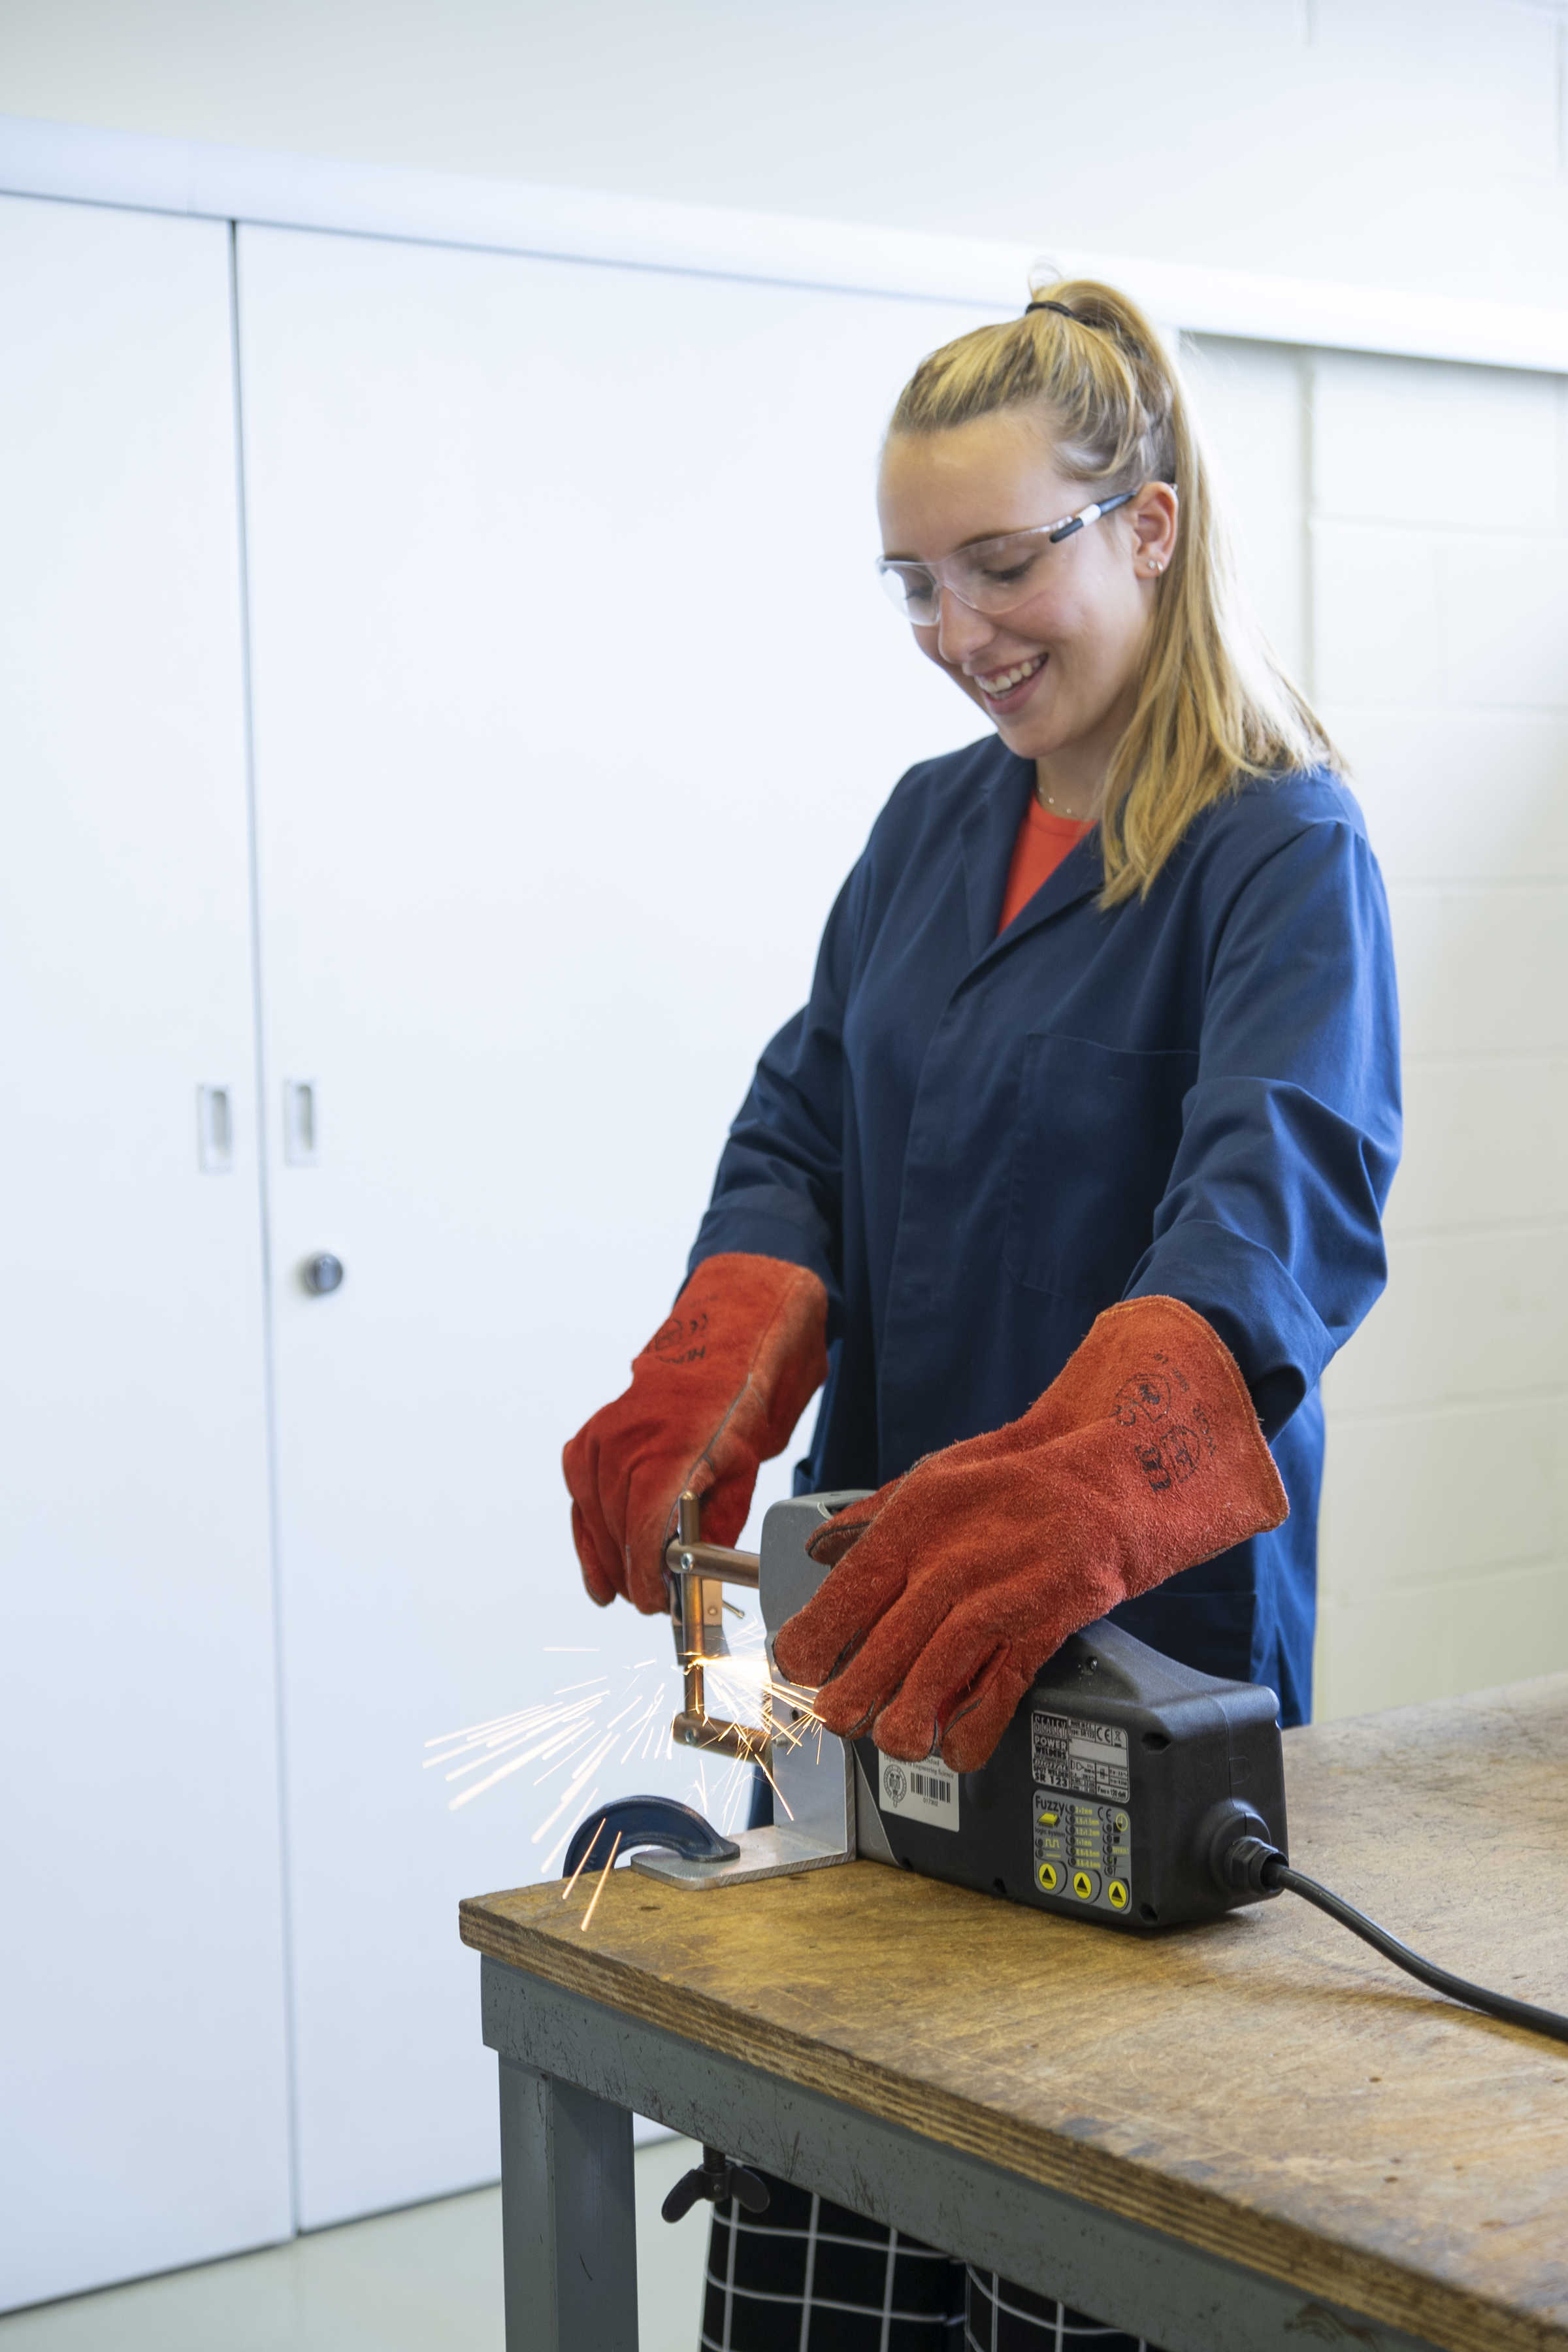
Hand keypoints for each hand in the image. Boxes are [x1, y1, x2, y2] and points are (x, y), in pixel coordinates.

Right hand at [563, 1254, 827, 1612]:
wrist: (740, 1314)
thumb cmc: (759, 1376)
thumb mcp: (758, 1449)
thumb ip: (725, 1508)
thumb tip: (701, 1563)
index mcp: (677, 1441)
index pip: (645, 1526)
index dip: (647, 1574)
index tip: (656, 1604)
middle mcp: (635, 1433)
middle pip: (617, 1524)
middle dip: (631, 1571)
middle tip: (650, 1604)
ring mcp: (611, 1426)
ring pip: (593, 1507)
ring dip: (605, 1552)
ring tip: (619, 1588)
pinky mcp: (601, 1425)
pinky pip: (582, 1482)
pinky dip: (587, 1519)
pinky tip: (598, 1552)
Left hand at [771, 1296, 1285, 1768]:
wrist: (1104, 1488)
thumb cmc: (1010, 1484)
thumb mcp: (931, 1479)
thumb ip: (872, 1520)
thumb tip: (817, 1548)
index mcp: (912, 1525)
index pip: (842, 1596)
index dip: (811, 1644)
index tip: (798, 1668)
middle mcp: (948, 1564)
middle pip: (879, 1651)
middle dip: (849, 1698)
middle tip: (837, 1717)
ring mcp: (996, 1599)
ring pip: (932, 1679)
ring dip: (904, 1724)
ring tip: (892, 1739)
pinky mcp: (1040, 1629)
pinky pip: (996, 1694)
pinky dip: (971, 1732)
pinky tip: (955, 1749)